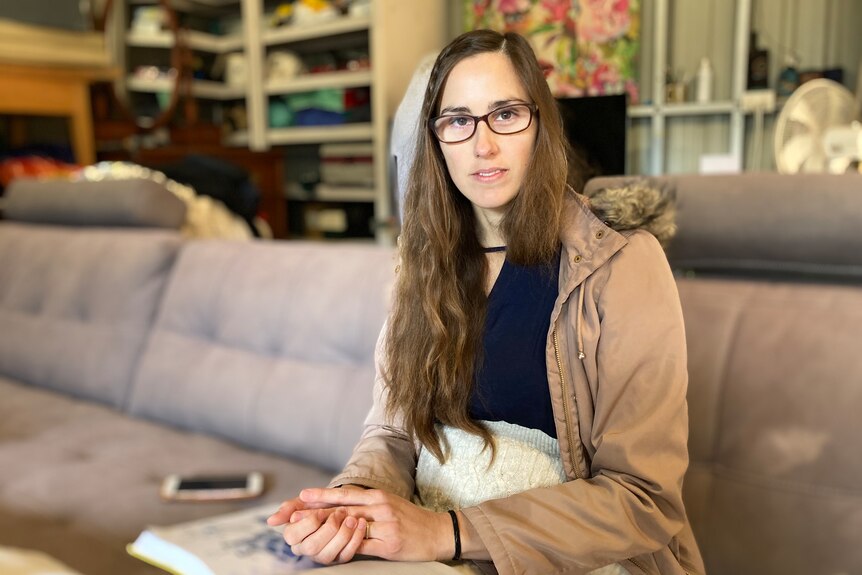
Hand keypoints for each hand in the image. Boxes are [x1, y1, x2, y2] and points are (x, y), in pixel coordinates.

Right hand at [267, 487, 366, 564]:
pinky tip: (360, 525)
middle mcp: (306, 550)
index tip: (321, 510)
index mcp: (294, 536)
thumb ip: (289, 507)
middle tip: (340, 513)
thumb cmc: (320, 503)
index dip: (308, 523)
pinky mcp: (339, 558)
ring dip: (343, 535)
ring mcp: (323, 556)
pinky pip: (347, 555)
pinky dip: (355, 539)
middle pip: (312, 547)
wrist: (342, 504)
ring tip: (353, 518)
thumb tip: (271, 520)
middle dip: (328, 529)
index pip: (293, 535)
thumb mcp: (304, 501)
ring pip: (329, 554)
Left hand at [296, 487, 453, 561]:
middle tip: (293, 514)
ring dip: (326, 529)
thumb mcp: (389, 504)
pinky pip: (363, 546)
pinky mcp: (390, 543)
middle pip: (341, 509)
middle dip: (315, 512)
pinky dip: (346, 546)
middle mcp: (380, 507)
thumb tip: (342, 507)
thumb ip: (366, 505)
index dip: (321, 496)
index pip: (344, 495)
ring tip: (306, 530)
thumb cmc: (411, 519)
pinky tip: (331, 548)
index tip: (301, 496)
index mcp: (378, 496)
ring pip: (349, 526)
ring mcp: (385, 525)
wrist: (438, 531)